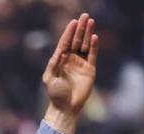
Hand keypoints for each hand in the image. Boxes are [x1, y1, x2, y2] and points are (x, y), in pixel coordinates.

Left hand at [42, 13, 98, 133]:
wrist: (65, 107)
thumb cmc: (55, 94)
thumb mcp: (49, 78)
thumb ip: (53, 64)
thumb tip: (59, 51)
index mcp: (61, 60)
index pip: (66, 42)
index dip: (69, 32)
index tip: (73, 22)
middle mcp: (72, 60)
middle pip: (77, 40)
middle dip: (80, 28)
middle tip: (85, 16)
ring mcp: (81, 64)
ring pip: (86, 45)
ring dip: (88, 33)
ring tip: (91, 21)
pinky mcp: (90, 70)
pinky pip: (93, 56)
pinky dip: (94, 47)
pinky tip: (94, 37)